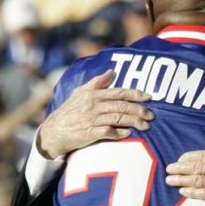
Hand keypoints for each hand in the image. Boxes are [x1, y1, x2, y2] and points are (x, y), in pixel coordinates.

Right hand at [36, 70, 152, 159]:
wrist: (53, 132)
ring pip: (118, 119)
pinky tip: (128, 134)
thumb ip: (97, 82)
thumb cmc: (68, 112)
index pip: (118, 92)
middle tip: (152, 115)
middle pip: (121, 106)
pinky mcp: (88, 134)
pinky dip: (119, 133)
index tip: (149, 97)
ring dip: (134, 122)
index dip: (135, 94)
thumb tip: (111, 72)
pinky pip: (107, 132)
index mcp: (93, 95)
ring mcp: (91, 120)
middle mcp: (93, 106)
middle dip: (139, 110)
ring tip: (146, 126)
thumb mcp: (80, 93)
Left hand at [165, 131, 204, 205]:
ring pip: (197, 181)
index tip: (179, 159)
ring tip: (169, 181)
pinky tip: (183, 192)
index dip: (189, 158)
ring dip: (181, 181)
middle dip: (180, 169)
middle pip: (196, 168)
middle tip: (167, 170)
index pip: (203, 156)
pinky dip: (192, 193)